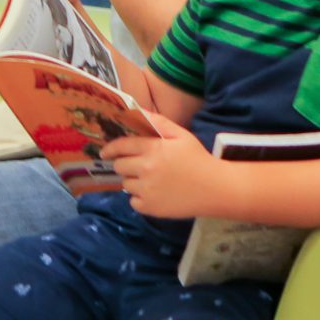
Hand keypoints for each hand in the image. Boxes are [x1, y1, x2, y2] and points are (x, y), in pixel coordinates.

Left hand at [103, 112, 220, 220]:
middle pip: (119, 166)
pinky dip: (139, 198)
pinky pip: (133, 201)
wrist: (215, 189)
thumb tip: (138, 111)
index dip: (111, 148)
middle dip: (125, 164)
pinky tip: (154, 194)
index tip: (105, 152)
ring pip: (125, 184)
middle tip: (137, 166)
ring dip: (133, 181)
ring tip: (150, 180)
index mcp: (153, 149)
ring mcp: (146, 190)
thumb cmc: (198, 159)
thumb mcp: (182, 135)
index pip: (122, 146)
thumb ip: (159, 123)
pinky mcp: (149, 208)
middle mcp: (145, 169)